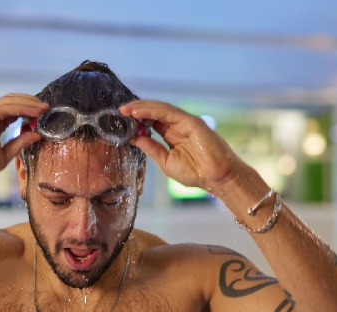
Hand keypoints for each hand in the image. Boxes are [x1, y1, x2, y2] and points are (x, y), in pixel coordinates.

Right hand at [0, 94, 45, 193]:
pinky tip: (32, 111)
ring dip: (28, 103)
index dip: (30, 110)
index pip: (14, 111)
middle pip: (13, 102)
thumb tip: (36, 134)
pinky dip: (19, 108)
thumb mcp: (2, 156)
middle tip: (48, 107)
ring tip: (44, 108)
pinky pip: (3, 108)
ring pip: (9, 102)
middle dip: (32, 103)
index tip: (46, 115)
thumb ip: (19, 144)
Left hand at [120, 100, 247, 195]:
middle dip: (136, 109)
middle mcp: (178, 125)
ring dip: (142, 108)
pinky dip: (153, 111)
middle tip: (120, 110)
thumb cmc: (196, 173)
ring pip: (160, 109)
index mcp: (172, 134)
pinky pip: (169, 113)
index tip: (121, 119)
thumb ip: (152, 149)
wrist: (216, 178)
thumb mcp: (167, 162)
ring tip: (126, 110)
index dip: (137, 118)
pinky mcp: (192, 122)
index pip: (151, 121)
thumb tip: (135, 139)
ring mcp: (185, 122)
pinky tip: (139, 113)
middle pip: (154, 112)